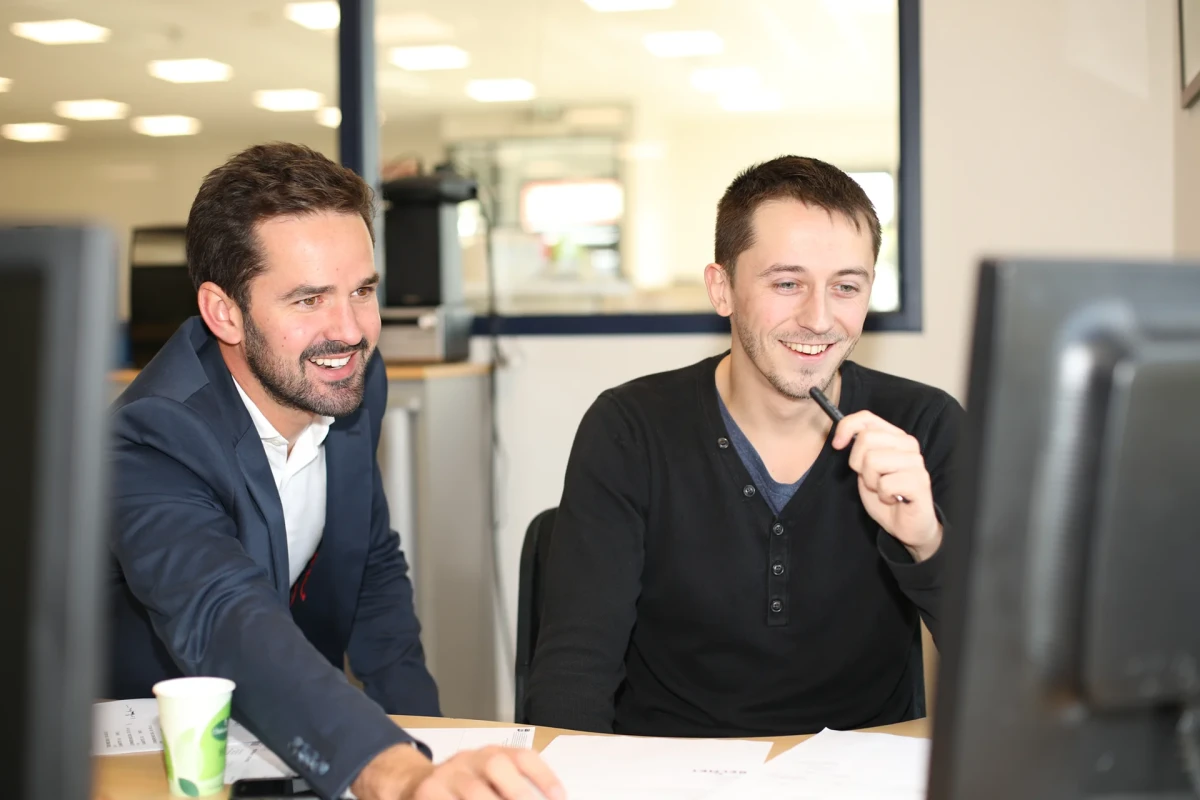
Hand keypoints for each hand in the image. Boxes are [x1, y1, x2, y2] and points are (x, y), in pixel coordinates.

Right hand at [351, 742, 564, 799]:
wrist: (411, 784)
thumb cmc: (461, 788)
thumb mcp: (487, 781)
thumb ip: (511, 786)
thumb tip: (547, 797)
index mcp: (491, 754)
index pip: (521, 756)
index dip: (543, 776)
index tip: (559, 797)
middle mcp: (470, 759)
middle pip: (494, 764)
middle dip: (516, 790)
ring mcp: (446, 775)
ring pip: (471, 789)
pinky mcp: (427, 793)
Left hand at [832, 411, 941, 561]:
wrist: (907, 525)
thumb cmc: (886, 494)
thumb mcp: (865, 468)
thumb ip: (859, 449)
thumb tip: (841, 437)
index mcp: (895, 436)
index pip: (867, 417)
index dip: (846, 427)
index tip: (837, 445)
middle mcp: (908, 444)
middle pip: (865, 439)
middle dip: (859, 464)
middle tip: (872, 479)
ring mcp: (916, 462)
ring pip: (873, 460)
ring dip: (872, 482)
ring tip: (884, 490)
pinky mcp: (920, 481)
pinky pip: (885, 483)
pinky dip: (883, 495)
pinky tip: (893, 498)